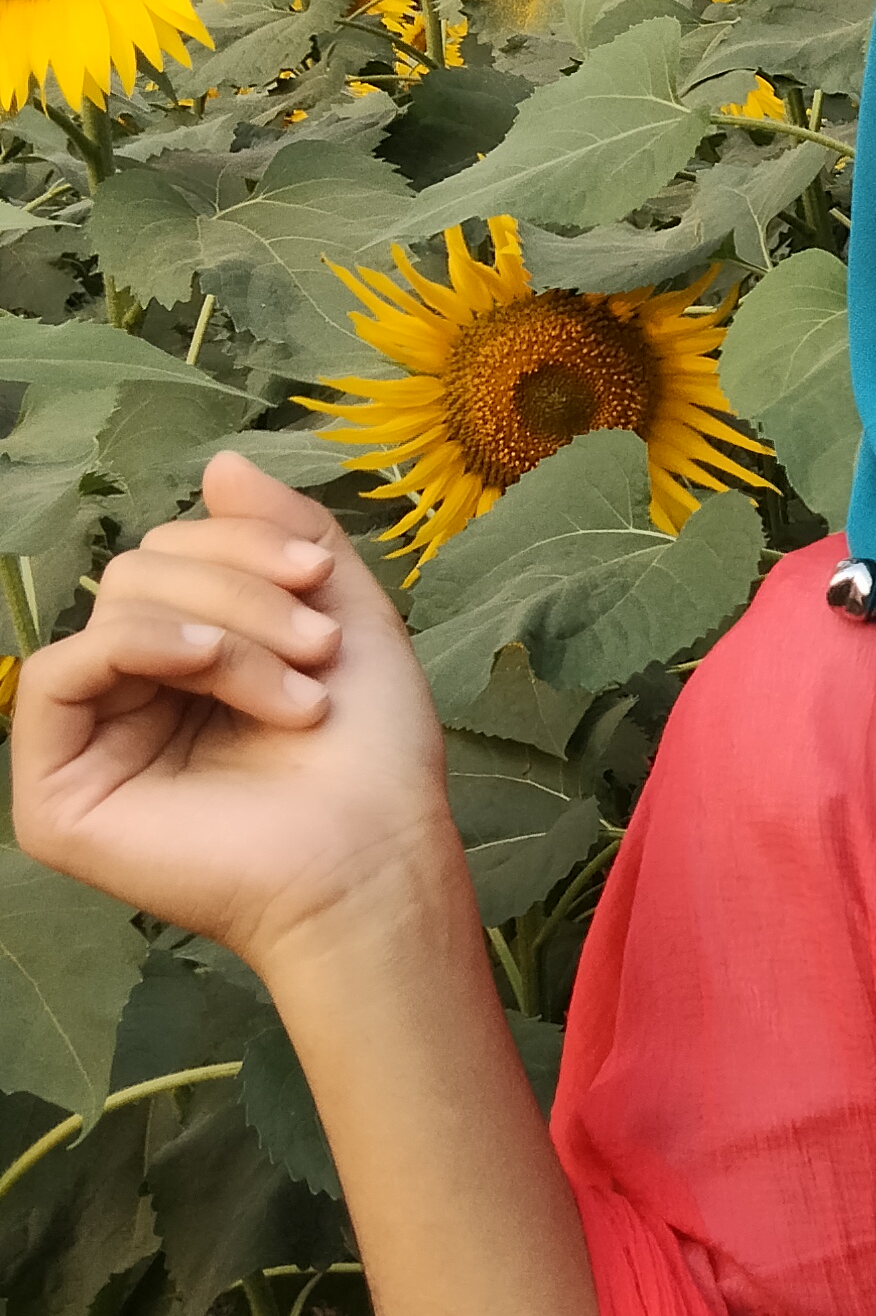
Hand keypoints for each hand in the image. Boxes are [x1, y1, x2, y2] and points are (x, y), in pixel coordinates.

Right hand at [12, 451, 455, 985]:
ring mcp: (91, 746)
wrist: (377, 853)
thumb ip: (283, 531)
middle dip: (240, 591)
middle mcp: (134, 699)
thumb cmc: (372, 753)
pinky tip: (204, 666)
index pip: (176, 551)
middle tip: (317, 649)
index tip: (320, 580)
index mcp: (190, 661)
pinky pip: (58, 672)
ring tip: (296, 687)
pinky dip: (140, 647)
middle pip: (143, 571)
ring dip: (220, 629)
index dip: (245, 544)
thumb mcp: (344, 610)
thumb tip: (220, 462)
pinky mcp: (58, 796)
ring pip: (116, 609)